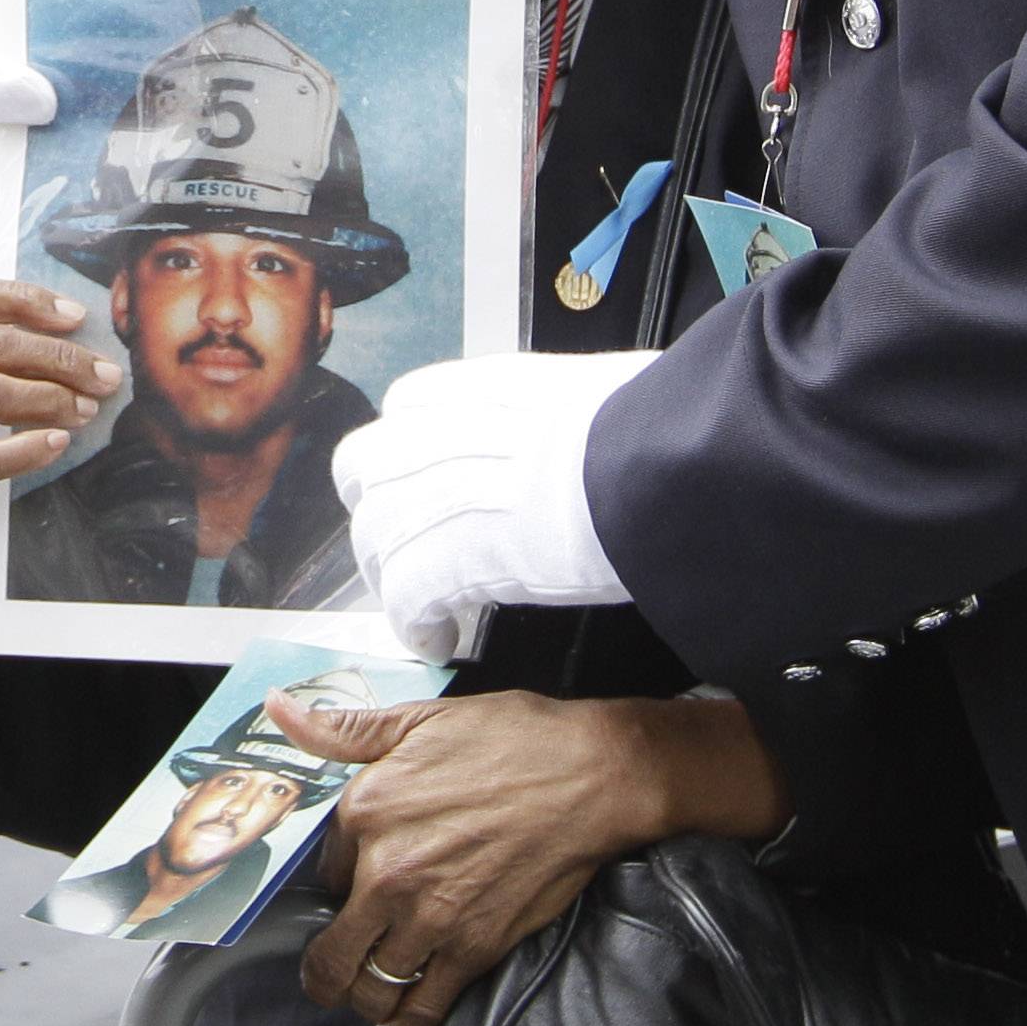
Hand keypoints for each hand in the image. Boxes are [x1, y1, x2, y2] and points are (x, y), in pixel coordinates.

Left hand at [284, 691, 785, 1025]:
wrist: (591, 776)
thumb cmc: (513, 740)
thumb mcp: (419, 719)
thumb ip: (343, 729)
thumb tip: (279, 711)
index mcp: (365, 814)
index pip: (324, 874)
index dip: (339, 882)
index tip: (354, 886)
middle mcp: (386, 875)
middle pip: (330, 952)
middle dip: (324, 969)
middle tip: (329, 971)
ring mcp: (429, 919)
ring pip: (370, 989)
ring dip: (362, 998)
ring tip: (364, 993)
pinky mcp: (474, 949)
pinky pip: (422, 1008)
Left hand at [331, 351, 656, 656]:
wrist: (663, 468)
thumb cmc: (656, 428)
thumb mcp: (592, 391)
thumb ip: (555, 410)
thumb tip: (581, 421)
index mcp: (483, 386)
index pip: (404, 406)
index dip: (407, 450)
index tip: (426, 482)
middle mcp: (444, 431)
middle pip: (363, 467)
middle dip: (380, 510)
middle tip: (411, 548)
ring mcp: (437, 494)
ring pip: (374, 536)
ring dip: (393, 575)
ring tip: (425, 606)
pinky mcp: (449, 558)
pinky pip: (403, 597)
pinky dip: (413, 623)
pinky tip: (437, 639)